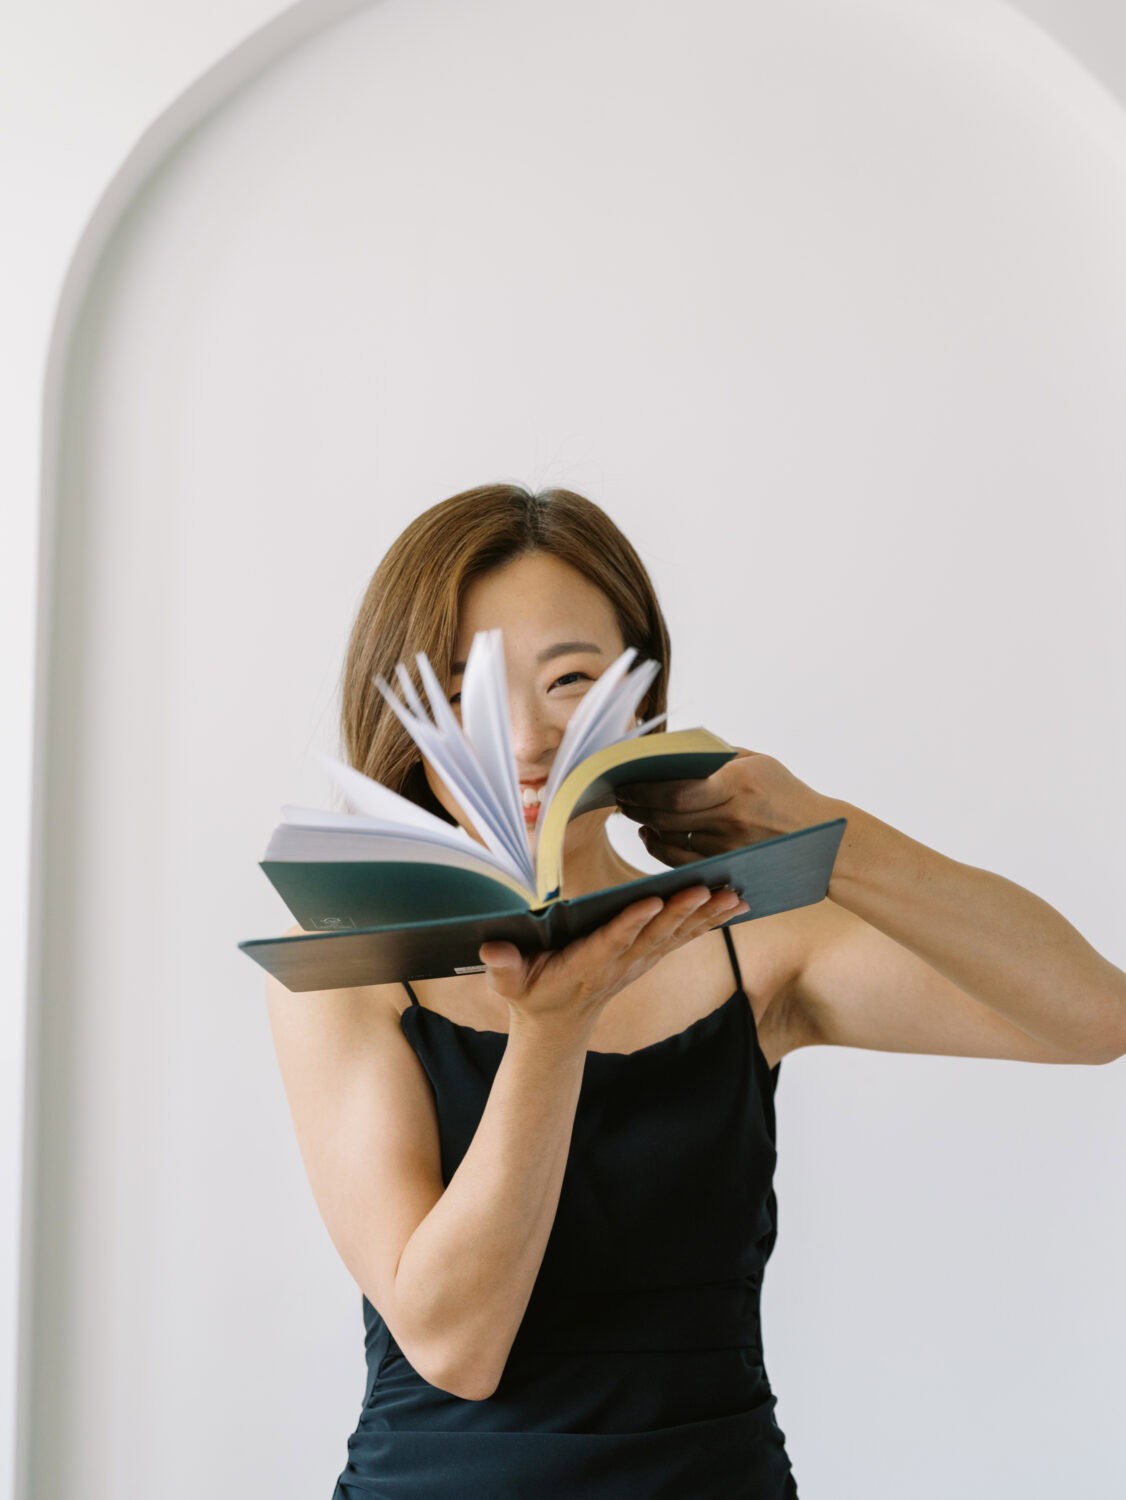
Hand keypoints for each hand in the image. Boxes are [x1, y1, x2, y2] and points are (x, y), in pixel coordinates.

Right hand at [477, 884, 748, 1037]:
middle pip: (652, 936)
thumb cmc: (531, 993)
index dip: (631, 923)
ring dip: (705, 916)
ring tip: (734, 895)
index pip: (610, 942)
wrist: (558, 1025)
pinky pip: (683, 938)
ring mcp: (637, 962)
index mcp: (584, 965)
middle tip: (705, 890)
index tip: (651, 901)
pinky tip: (736, 904)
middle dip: (679, 913)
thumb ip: (503, 967)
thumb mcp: (510, 984)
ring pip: (675, 936)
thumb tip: (492, 950)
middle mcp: (618, 964)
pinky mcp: (648, 958)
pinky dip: (710, 921)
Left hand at [614, 748, 833, 864]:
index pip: (676, 791)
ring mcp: (729, 846)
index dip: (643, 790)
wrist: (822, 838)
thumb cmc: (787, 793)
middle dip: (636, 806)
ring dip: (645, 825)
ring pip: (671, 838)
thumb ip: (721, 755)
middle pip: (667, 816)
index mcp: (738, 784)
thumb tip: (677, 750)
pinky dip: (660, 849)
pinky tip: (650, 836)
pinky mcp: (729, 865)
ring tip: (631, 813)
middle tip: (619, 796)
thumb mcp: (760, 762)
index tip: (624, 781)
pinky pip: (682, 861)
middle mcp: (731, 817)